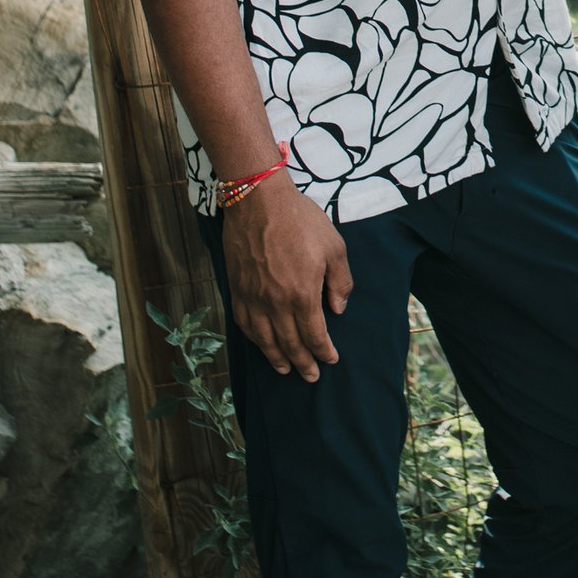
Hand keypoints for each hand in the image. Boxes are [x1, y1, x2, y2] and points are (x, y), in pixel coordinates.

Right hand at [222, 176, 352, 382]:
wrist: (258, 200)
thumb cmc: (299, 220)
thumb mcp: (334, 246)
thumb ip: (340, 282)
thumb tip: (338, 309)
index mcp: (302, 294)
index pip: (314, 335)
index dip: (324, 351)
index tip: (331, 360)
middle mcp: (275, 303)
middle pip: (289, 344)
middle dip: (303, 363)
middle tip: (311, 377)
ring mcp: (253, 298)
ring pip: (265, 339)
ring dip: (276, 358)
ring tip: (285, 370)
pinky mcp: (237, 289)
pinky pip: (245, 324)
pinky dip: (254, 340)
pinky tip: (261, 344)